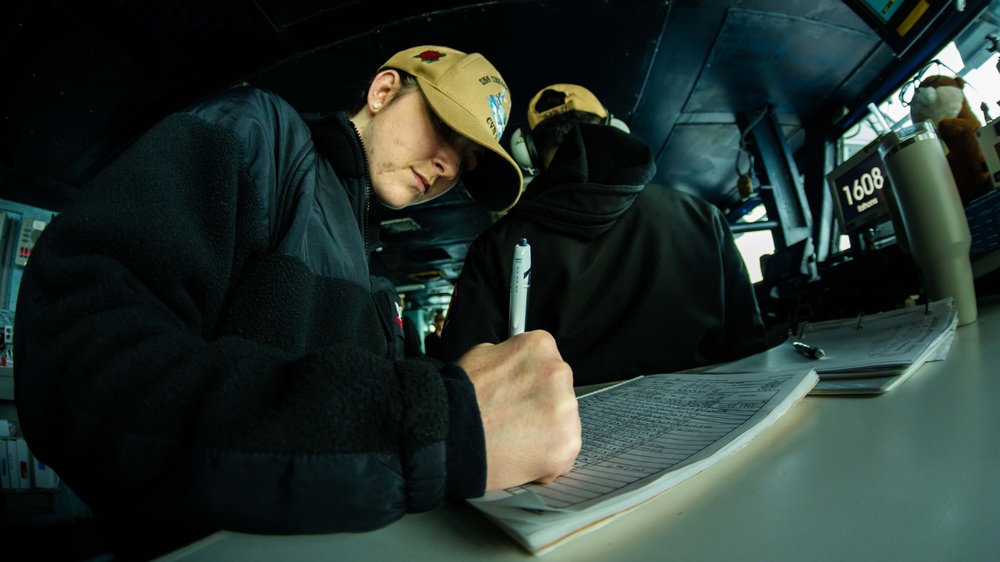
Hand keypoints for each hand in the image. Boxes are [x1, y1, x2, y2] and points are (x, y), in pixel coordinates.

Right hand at [456, 330, 580, 490]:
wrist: (447, 437)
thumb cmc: (458, 399)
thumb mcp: (481, 355)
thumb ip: (509, 357)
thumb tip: (516, 363)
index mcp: (540, 347)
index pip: (547, 363)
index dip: (529, 383)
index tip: (518, 395)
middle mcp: (559, 373)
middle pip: (559, 392)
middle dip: (540, 407)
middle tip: (512, 420)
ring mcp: (566, 410)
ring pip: (563, 424)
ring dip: (545, 434)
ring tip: (512, 440)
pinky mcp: (567, 443)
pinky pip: (562, 453)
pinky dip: (545, 460)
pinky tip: (520, 456)